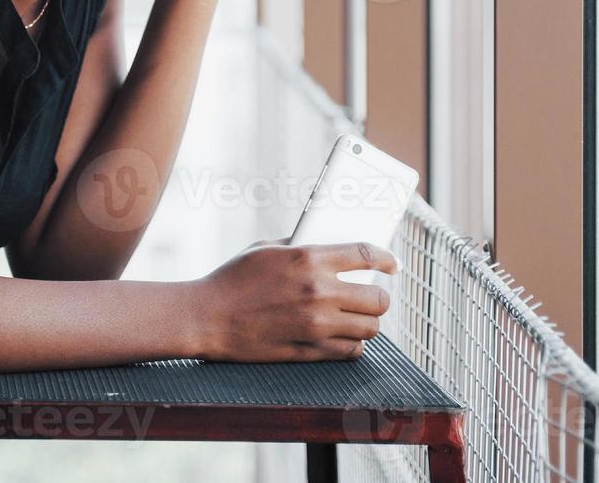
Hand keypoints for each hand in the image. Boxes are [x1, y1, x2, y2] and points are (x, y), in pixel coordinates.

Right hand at [189, 240, 394, 362]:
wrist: (206, 317)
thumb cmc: (232, 279)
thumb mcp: (266, 249)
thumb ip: (300, 245)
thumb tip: (329, 245)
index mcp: (308, 258)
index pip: (365, 254)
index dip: (386, 258)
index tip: (392, 264)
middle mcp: (318, 291)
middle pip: (377, 298)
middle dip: (379, 296)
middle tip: (372, 295)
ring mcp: (316, 325)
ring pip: (370, 327)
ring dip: (368, 322)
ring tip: (358, 317)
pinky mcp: (308, 351)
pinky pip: (350, 351)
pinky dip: (352, 345)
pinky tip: (343, 337)